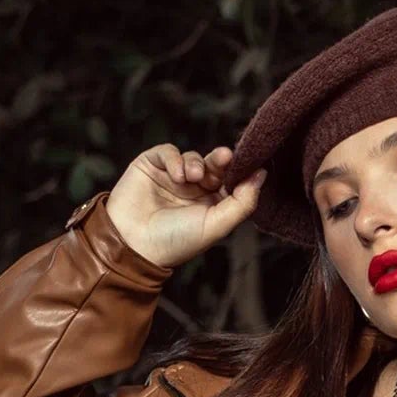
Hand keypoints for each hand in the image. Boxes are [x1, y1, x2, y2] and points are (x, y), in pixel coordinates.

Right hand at [104, 142, 263, 270]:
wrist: (133, 244)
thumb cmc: (176, 241)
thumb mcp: (217, 225)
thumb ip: (243, 202)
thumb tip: (263, 175)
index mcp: (210, 205)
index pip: (230, 181)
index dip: (238, 171)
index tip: (248, 164)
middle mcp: (192, 191)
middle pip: (214, 165)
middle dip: (221, 161)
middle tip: (224, 158)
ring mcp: (171, 178)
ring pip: (193, 157)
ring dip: (196, 163)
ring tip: (192, 177)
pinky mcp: (150, 166)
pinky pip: (168, 151)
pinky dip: (175, 159)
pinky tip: (177, 175)